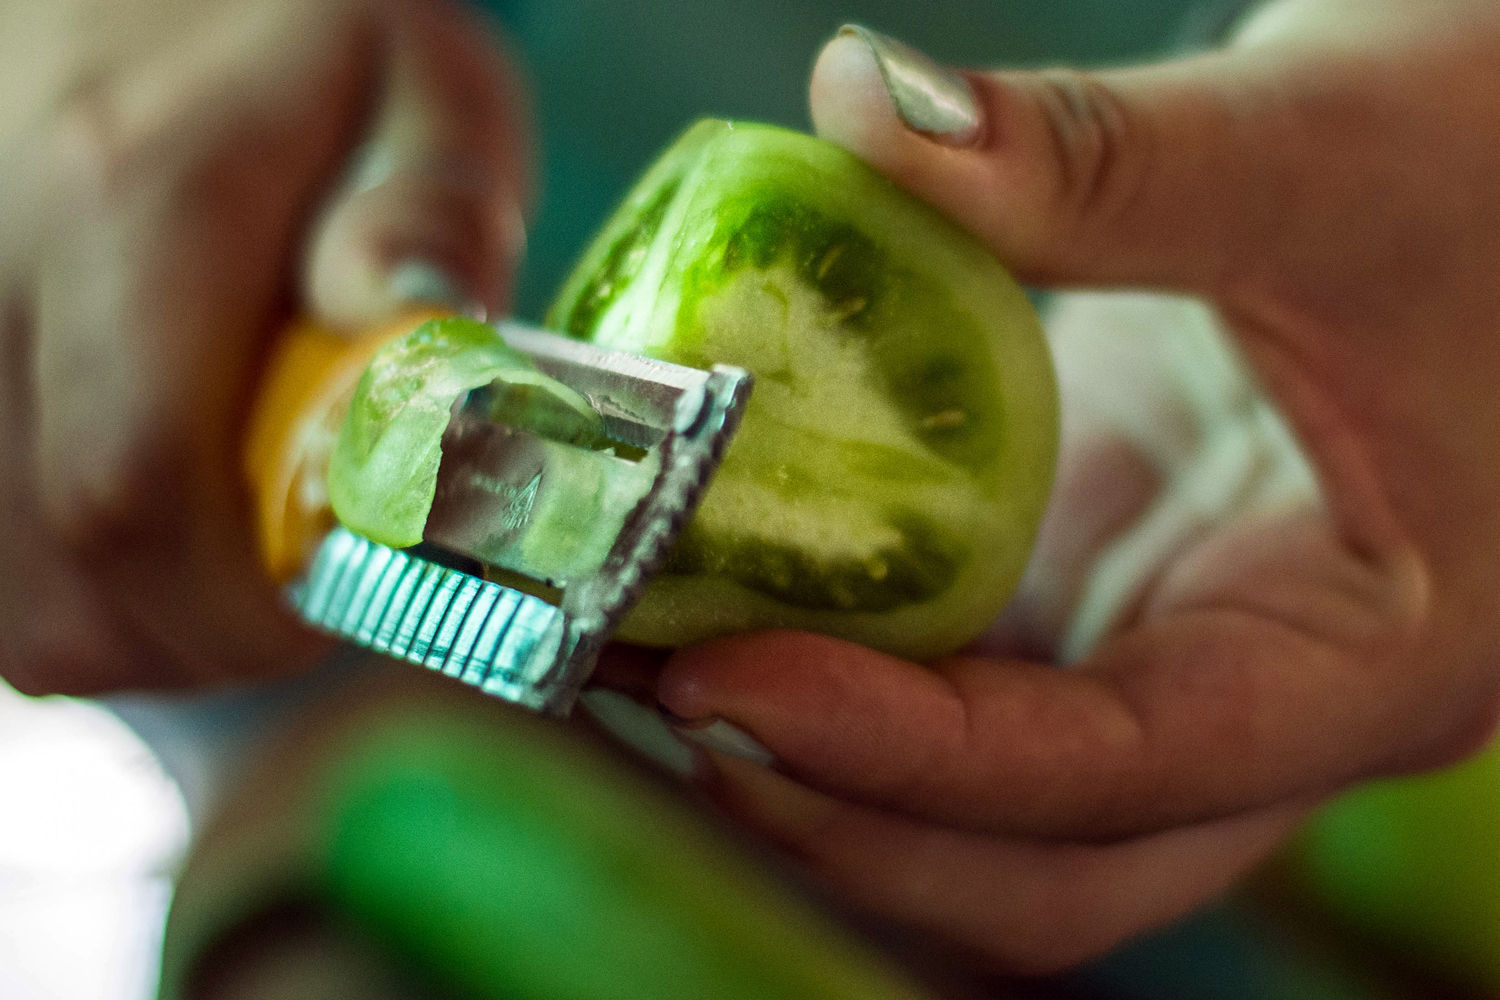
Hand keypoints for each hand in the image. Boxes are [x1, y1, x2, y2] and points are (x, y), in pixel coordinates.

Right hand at [0, 0, 528, 693]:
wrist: (137, 6)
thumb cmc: (302, 63)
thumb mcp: (423, 94)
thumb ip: (434, 204)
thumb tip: (412, 316)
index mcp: (135, 196)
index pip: (139, 487)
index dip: (242, 608)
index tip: (333, 608)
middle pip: (64, 572)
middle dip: (208, 635)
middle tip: (299, 597)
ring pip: (13, 600)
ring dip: (138, 625)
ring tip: (229, 553)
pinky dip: (71, 596)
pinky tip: (147, 530)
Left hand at [644, 0, 1499, 971]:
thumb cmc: (1488, 158)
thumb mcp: (1317, 153)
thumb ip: (1091, 158)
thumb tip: (859, 105)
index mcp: (1361, 663)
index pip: (1109, 776)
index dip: (900, 755)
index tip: (710, 683)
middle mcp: (1256, 698)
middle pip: (1026, 857)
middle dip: (824, 801)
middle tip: (632, 689)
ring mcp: (1166, 648)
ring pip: (969, 789)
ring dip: (797, 738)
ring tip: (631, 642)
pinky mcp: (1096, 580)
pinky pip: (946, 665)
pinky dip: (825, 641)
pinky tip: (717, 563)